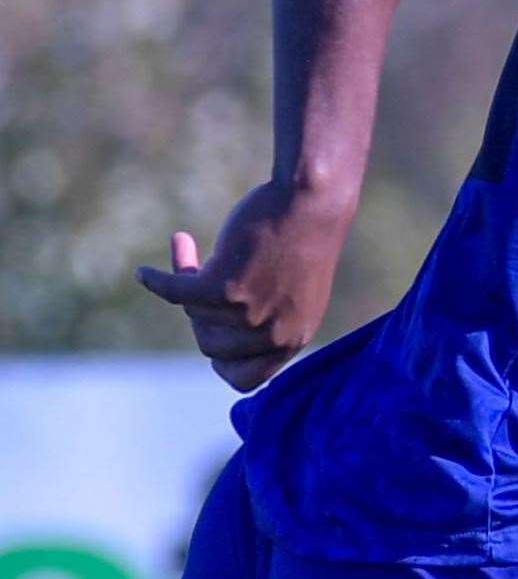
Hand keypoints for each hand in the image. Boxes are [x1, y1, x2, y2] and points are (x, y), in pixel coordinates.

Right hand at [136, 180, 350, 390]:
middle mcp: (273, 335)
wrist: (313, 198)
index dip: (223, 360)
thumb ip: (265, 317)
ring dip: (193, 281)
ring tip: (205, 251)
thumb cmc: (304, 236)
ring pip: (195, 313)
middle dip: (204, 315)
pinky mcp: (225, 288)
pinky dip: (157, 280)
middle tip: (210, 278)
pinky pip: (175, 292)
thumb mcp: (292, 290)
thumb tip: (209, 328)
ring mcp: (248, 314)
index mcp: (294, 339)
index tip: (214, 334)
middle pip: (210, 346)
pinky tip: (145, 272)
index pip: (245, 379)